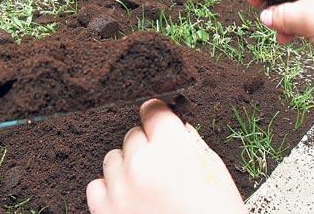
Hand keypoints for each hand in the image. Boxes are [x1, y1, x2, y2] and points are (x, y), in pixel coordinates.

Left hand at [86, 99, 245, 213]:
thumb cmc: (216, 213)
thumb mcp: (215, 171)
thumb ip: (190, 142)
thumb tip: (174, 126)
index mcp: (172, 149)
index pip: (153, 110)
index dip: (158, 115)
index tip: (157, 120)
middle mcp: (141, 163)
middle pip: (133, 134)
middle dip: (147, 145)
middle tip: (162, 167)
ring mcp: (120, 188)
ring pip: (113, 157)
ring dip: (127, 166)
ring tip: (147, 186)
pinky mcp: (106, 211)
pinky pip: (96, 185)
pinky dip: (110, 189)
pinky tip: (129, 197)